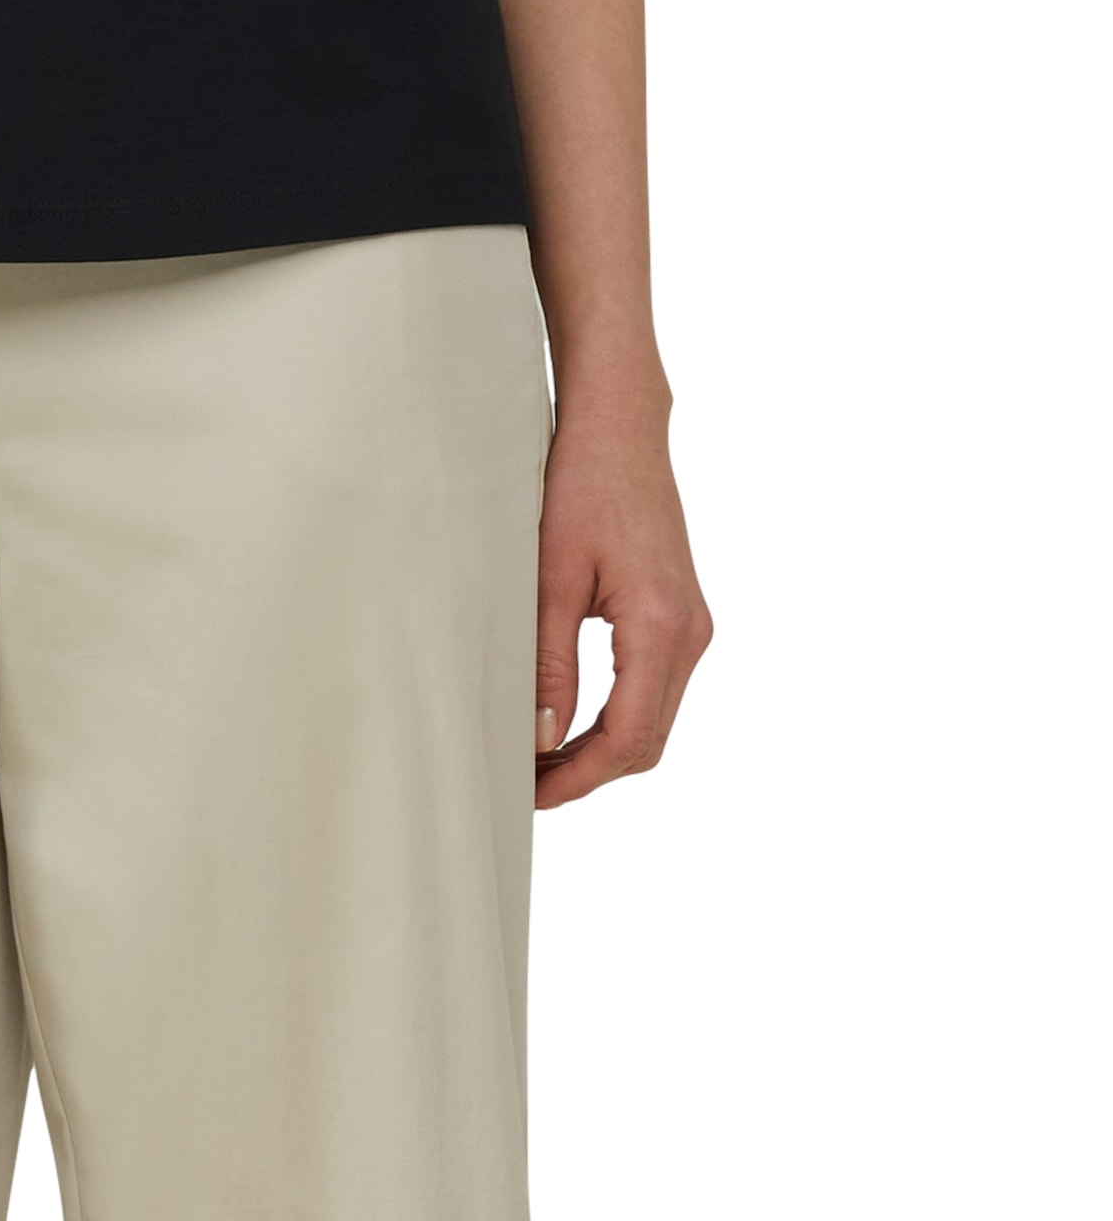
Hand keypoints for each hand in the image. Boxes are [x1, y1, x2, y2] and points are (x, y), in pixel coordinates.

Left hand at [534, 387, 710, 807]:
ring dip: (603, 748)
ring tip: (539, 758)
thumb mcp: (550, 578)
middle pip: (648, 741)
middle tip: (528, 785)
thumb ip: (549, 665)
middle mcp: (690, 632)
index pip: (628, 739)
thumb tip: (543, 740)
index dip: (578, 777)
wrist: (619, 427)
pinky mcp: (682, 614)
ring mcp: (692, 625)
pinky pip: (656, 688)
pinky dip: (617, 716)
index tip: (531, 793)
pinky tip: (569, 719)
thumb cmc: (580, 485)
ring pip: (654, 719)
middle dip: (589, 773)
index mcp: (661, 627)